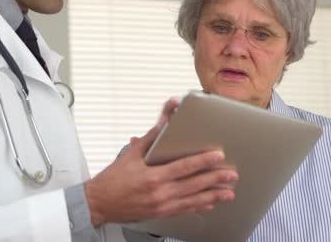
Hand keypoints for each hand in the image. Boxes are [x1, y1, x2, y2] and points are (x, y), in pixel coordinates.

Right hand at [85, 98, 237, 225]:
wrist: (99, 203)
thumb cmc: (113, 179)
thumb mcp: (131, 154)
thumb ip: (151, 135)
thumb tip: (165, 117)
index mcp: (152, 176)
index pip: (183, 167)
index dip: (202, 161)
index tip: (217, 156)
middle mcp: (159, 193)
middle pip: (193, 185)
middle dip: (215, 179)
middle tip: (231, 174)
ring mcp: (162, 205)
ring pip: (193, 200)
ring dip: (213, 195)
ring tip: (228, 191)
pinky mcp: (161, 213)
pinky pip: (185, 210)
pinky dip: (200, 206)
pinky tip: (211, 202)